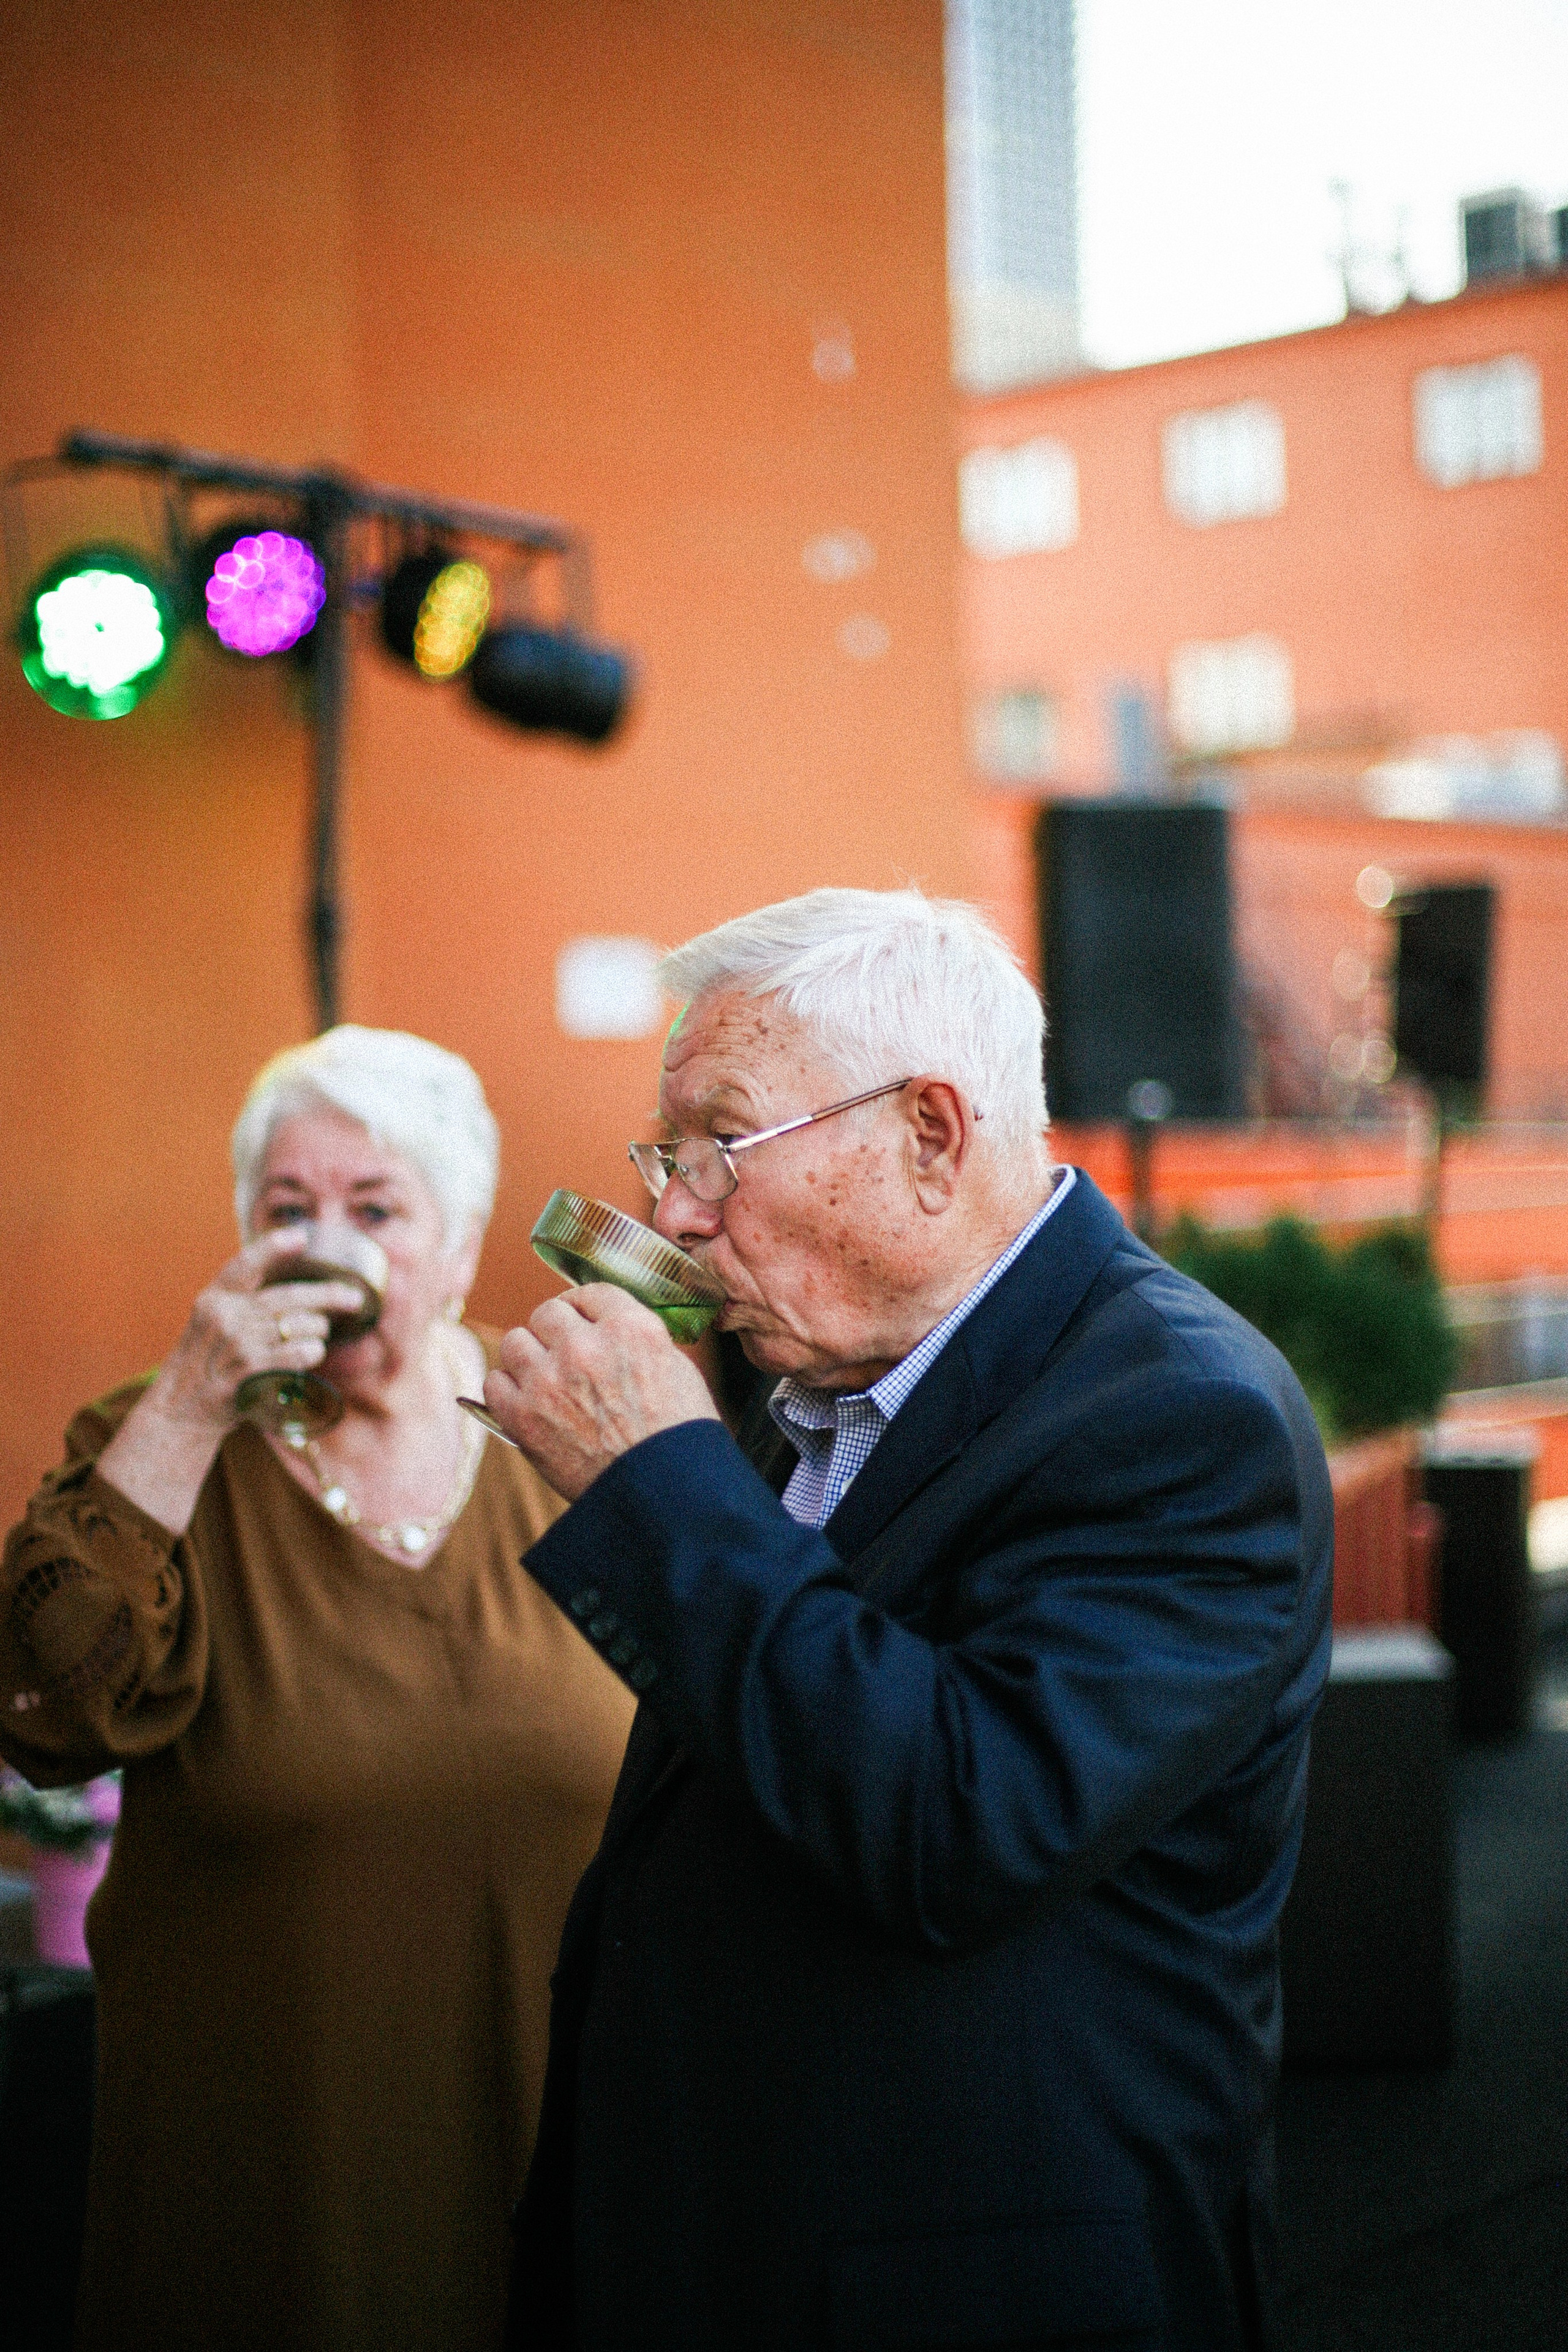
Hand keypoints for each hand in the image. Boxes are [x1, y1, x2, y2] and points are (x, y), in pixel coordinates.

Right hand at [143, 1229, 367, 1435]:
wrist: (181, 1409)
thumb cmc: (204, 1363)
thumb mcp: (210, 1322)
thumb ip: (240, 1301)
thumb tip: (292, 1287)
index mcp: (213, 1299)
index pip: (245, 1265)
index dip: (274, 1248)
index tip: (301, 1236)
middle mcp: (225, 1317)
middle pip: (288, 1297)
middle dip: (328, 1295)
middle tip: (353, 1297)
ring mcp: (237, 1345)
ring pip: (299, 1325)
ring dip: (318, 1329)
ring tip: (319, 1334)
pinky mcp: (250, 1372)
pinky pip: (298, 1354)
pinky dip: (311, 1351)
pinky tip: (312, 1352)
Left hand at [484, 1285, 720, 1502]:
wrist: (664, 1497)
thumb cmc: (677, 1438)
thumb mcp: (675, 1369)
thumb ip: (636, 1339)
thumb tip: (606, 1328)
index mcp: (630, 1329)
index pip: (590, 1293)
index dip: (584, 1310)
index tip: (581, 1322)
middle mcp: (585, 1346)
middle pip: (547, 1313)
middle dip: (555, 1333)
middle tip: (563, 1354)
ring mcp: (549, 1380)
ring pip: (515, 1341)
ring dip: (528, 1358)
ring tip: (543, 1379)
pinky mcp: (523, 1416)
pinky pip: (494, 1382)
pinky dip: (507, 1391)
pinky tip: (526, 1402)